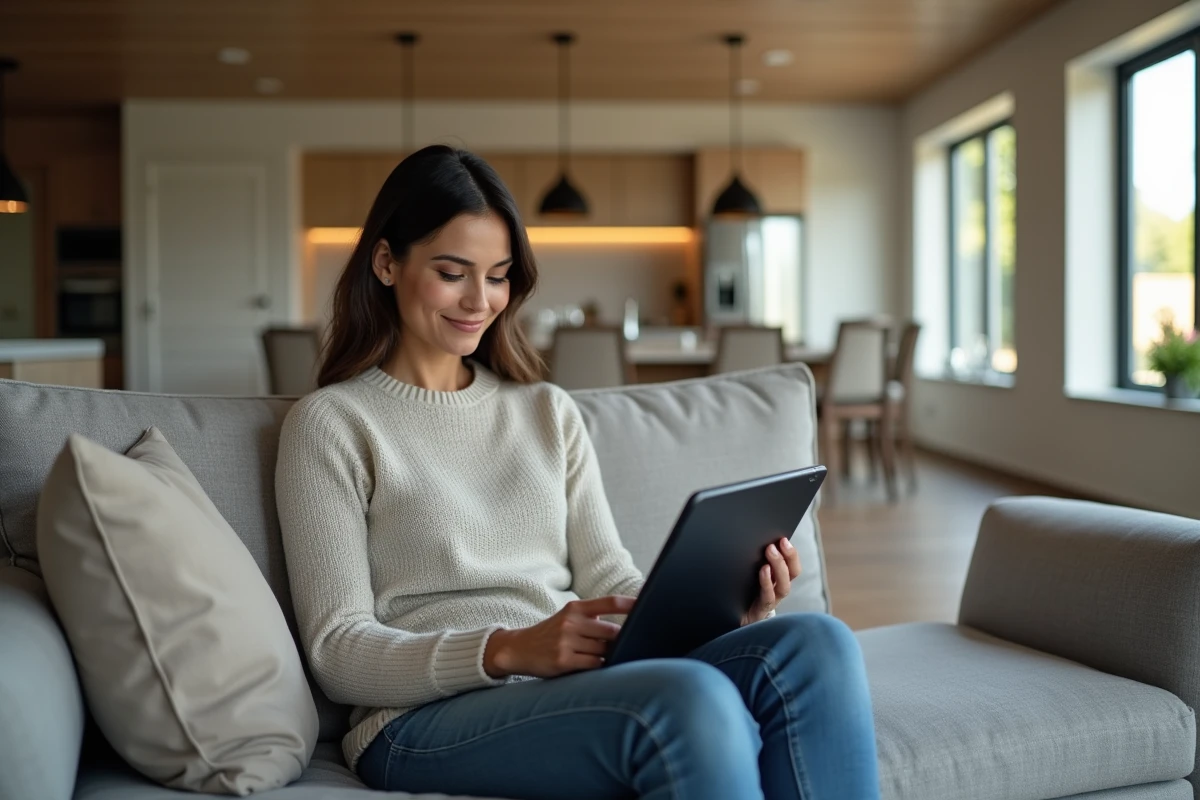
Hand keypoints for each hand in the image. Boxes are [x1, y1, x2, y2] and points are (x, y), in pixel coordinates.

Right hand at [483, 595, 635, 678]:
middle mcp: (571, 622)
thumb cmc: (550, 635)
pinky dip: (601, 667)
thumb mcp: (568, 618)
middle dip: (621, 640)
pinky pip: (594, 664)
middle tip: (630, 645)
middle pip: (612, 631)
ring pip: (604, 649)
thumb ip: (592, 620)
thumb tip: (626, 630)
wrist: (518, 649)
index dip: (630, 604)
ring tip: (609, 658)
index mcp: (575, 608)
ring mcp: (566, 641)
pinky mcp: (563, 660)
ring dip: (610, 656)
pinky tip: (599, 667)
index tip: (647, 604)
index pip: (609, 602)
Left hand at [741, 537, 801, 625]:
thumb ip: (754, 563)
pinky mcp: (759, 611)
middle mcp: (776, 590)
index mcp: (777, 580)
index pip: (792, 566)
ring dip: (779, 567)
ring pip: (783, 586)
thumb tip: (753, 539)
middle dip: (789, 557)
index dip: (791, 554)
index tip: (784, 539)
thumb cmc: (739, 595)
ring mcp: (770, 601)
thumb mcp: (748, 576)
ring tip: (771, 551)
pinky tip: (763, 571)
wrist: (729, 620)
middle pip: (792, 574)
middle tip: (780, 542)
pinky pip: (768, 598)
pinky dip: (767, 583)